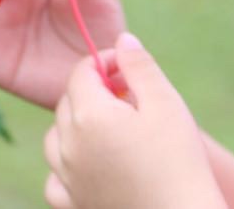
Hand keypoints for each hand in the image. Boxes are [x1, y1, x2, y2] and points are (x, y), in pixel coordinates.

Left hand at [43, 34, 225, 208]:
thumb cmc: (178, 160)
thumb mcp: (166, 103)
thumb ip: (140, 66)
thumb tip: (122, 40)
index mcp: (90, 116)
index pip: (82, 72)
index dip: (105, 61)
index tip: (129, 66)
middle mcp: (68, 147)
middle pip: (67, 101)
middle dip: (93, 90)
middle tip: (130, 94)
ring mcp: (67, 179)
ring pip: (55, 138)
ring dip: (76, 124)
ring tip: (112, 126)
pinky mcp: (72, 205)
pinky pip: (55, 177)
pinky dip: (67, 164)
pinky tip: (92, 162)